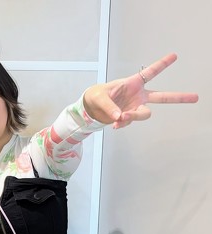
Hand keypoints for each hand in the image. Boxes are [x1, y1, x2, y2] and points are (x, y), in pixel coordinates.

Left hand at [83, 53, 198, 128]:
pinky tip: (114, 124)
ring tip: (121, 117)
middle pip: (162, 97)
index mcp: (132, 83)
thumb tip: (120, 117)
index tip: (174, 55)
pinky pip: (130, 122)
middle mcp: (138, 95)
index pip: (149, 73)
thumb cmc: (96, 96)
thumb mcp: (99, 98)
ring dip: (134, 117)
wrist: (91, 109)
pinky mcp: (130, 117)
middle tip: (196, 97)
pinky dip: (122, 124)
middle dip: (179, 98)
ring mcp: (135, 107)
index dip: (162, 64)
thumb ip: (109, 107)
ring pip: (144, 114)